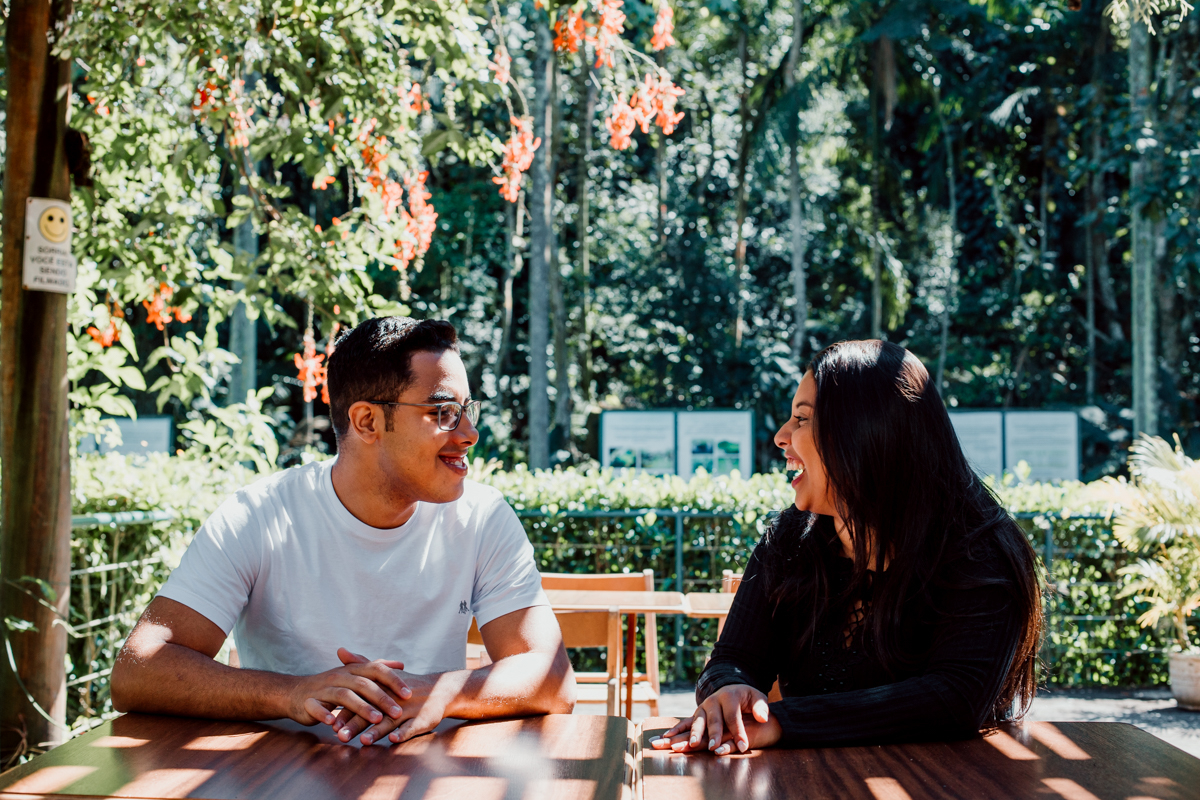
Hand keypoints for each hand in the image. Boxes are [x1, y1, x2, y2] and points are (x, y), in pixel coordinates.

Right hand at [290, 647, 410, 729]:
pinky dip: (325, 714)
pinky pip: (317, 707)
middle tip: (398, 712)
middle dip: (382, 698)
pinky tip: (334, 723)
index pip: (376, 670)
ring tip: (376, 719)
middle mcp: (339, 676)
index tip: (409, 694)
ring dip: (362, 708)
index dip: (393, 681)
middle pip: (363, 684)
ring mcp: (323, 689)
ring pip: (344, 696)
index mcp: (352, 669)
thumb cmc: (331, 685)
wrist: (296, 693)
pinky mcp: (308, 703)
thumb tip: (400, 664)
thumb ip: (376, 669)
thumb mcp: (353, 674)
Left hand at [329, 649, 453, 745]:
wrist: (439, 690)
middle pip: (373, 711)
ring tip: (364, 739)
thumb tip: (340, 650)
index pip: (361, 699)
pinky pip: (412, 727)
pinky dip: (403, 733)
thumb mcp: (384, 673)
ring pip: (391, 721)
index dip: (346, 711)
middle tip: (340, 735)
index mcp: (382, 688)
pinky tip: (394, 740)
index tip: (330, 723)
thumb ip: (361, 664)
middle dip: (356, 724)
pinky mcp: (423, 719)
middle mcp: (394, 698)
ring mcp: (409, 709)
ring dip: (377, 731)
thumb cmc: (405, 686)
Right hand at [649, 684, 780, 755]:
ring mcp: (703, 707)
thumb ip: (761, 707)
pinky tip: (667, 738)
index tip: (743, 746)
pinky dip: (676, 730)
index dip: (738, 731)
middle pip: (713, 719)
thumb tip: (763, 717)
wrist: (731, 688)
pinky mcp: (697, 714)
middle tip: (713, 747)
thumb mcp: (757, 698)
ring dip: (693, 733)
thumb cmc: (747, 697)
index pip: (734, 716)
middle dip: (713, 734)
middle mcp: (713, 701)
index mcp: (729, 696)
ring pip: (697, 721)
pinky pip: (685, 722)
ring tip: (691, 744)